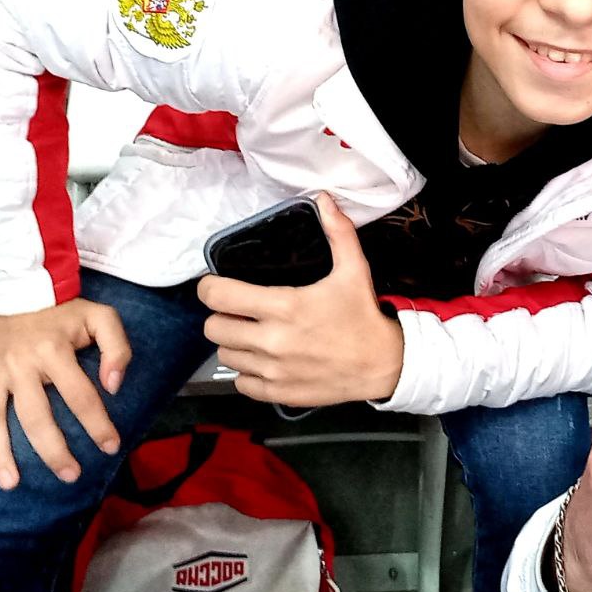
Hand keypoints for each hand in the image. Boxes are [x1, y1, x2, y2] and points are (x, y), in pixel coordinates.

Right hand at [0, 298, 129, 489]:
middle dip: (55, 450)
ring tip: (14, 483)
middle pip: (38, 417)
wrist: (18, 293)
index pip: (81, 396)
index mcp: (55, 351)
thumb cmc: (65, 312)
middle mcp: (23, 365)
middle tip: (72, 475)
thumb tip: (114, 386)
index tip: (110, 446)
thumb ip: (117, 348)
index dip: (97, 424)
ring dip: (4, 455)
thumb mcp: (101, 317)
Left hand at [198, 193, 404, 406]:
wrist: (382, 364)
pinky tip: (263, 360)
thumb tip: (324, 199)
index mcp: (284, 306)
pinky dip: (246, 371)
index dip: (208, 288)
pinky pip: (240, 383)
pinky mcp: (278, 392)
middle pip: (213, 328)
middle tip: (239, 311)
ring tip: (253, 335)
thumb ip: (338, 232)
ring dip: (234, 343)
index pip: (219, 297)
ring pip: (225, 355)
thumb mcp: (353, 269)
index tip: (214, 285)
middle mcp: (272, 340)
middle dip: (222, 316)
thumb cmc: (363, 315)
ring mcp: (273, 370)